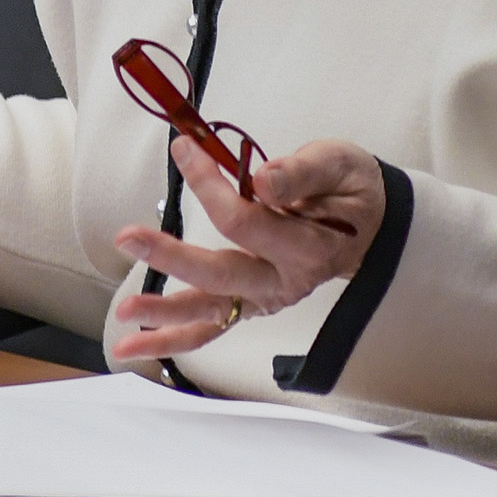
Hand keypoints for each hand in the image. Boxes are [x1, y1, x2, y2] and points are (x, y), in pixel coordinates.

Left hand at [109, 135, 385, 359]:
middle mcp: (285, 282)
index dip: (210, 185)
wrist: (372, 224)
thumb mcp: (338, 164)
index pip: (247, 220)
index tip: (185, 149)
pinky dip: (174, 338)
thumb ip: (301, 171)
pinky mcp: (252, 303)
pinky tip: (135, 347)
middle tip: (128, 238)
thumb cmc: (352, 189)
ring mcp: (267, 299)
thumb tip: (261, 177)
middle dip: (171, 259)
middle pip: (222, 276)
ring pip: (212, 314)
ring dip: (165, 316)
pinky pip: (212, 328)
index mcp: (309, 247)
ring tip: (124, 313)